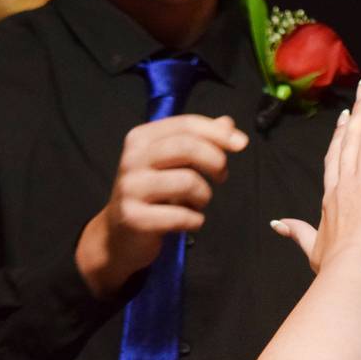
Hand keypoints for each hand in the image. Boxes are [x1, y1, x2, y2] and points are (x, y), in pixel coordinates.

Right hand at [76, 114, 247, 297]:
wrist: (118, 235)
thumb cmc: (151, 195)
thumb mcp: (171, 163)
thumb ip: (198, 141)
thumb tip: (228, 124)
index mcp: (141, 139)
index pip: (185, 125)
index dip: (217, 133)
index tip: (241, 144)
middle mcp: (133, 159)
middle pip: (186, 147)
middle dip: (215, 161)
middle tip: (222, 177)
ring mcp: (131, 188)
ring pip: (187, 182)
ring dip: (204, 195)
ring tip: (199, 204)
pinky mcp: (134, 218)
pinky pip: (180, 216)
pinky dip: (195, 220)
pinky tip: (191, 221)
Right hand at [271, 82, 360, 274]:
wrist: (349, 267)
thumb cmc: (334, 263)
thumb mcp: (311, 247)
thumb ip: (296, 232)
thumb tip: (277, 224)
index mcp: (329, 197)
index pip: (334, 159)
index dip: (339, 136)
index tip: (345, 118)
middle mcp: (344, 183)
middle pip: (350, 140)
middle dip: (357, 114)